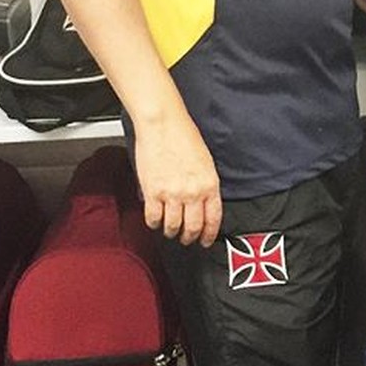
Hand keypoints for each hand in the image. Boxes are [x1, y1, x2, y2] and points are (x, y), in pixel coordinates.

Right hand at [134, 113, 222, 247]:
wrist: (163, 124)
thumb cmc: (184, 136)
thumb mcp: (206, 161)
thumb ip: (205, 184)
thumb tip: (203, 203)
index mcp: (210, 183)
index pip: (213, 219)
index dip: (209, 234)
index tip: (206, 240)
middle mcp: (193, 192)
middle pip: (192, 228)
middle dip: (190, 237)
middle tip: (186, 238)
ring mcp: (172, 194)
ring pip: (172, 227)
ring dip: (171, 231)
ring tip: (170, 229)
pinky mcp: (153, 193)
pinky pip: (153, 218)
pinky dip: (154, 223)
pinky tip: (156, 219)